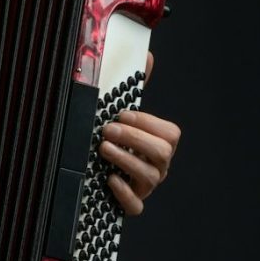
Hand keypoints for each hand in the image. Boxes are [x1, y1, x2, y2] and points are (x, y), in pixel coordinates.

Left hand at [99, 52, 180, 215]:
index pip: (170, 133)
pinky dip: (123, 193)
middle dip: (135, 138)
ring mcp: (145, 187)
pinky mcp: (130, 204)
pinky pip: (136, 206)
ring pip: (149, 177)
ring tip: (103, 148)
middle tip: (108, 129)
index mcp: (159, 143)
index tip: (122, 113)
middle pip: (163, 153)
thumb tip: (146, 55)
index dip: (147, 122)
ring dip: (126, 159)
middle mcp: (157, 166)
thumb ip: (134, 86)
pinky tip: (108, 180)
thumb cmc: (111, 140)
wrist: (90, 173)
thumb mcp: (121, 114)